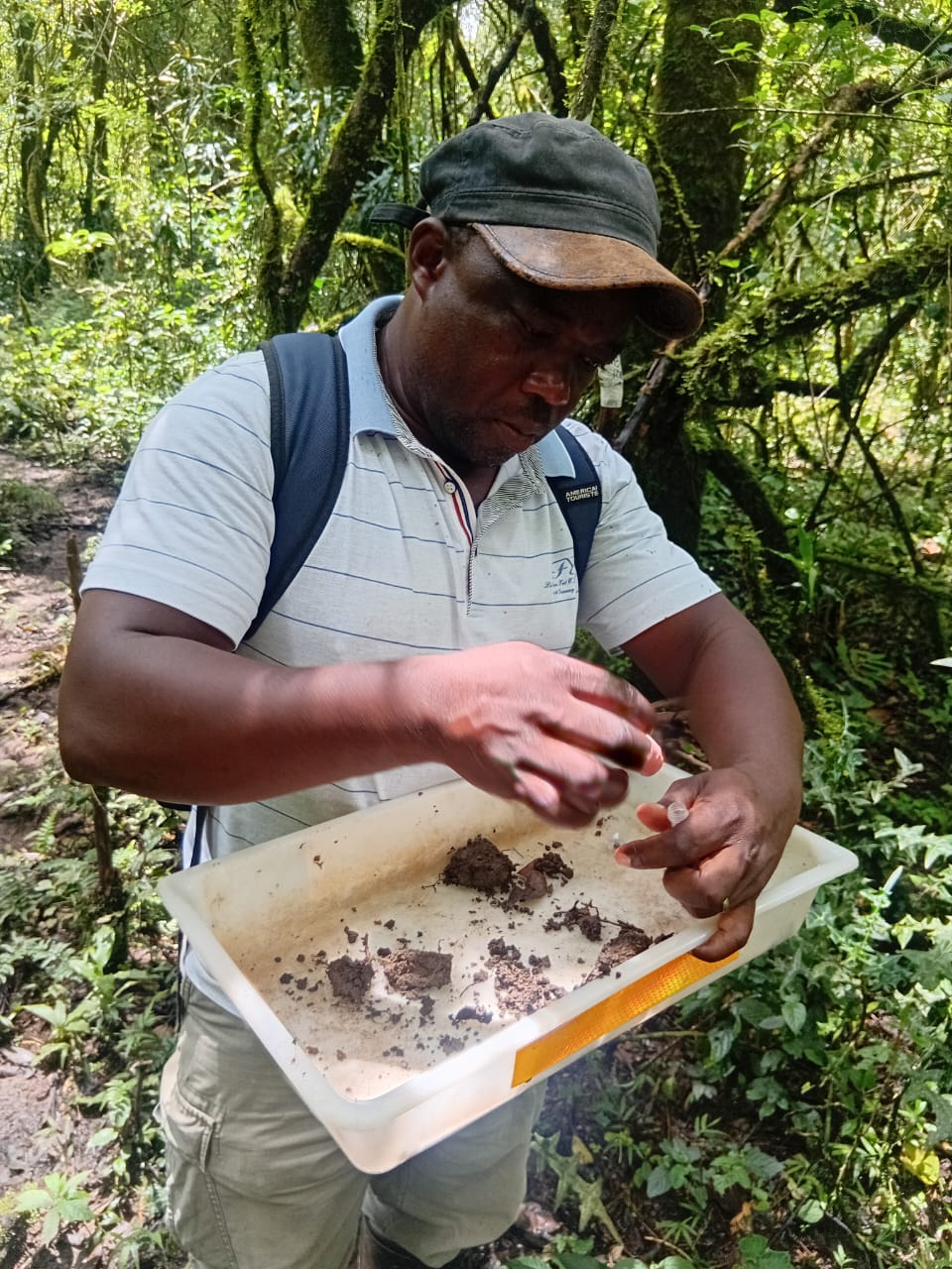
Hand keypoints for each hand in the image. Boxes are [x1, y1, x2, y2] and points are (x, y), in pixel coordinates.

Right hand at [412, 642, 662, 826]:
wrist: (433, 706)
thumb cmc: (483, 679)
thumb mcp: (529, 658)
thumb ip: (571, 677)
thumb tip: (617, 702)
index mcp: (550, 675)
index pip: (615, 693)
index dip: (643, 713)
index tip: (650, 726)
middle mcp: (542, 711)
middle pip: (613, 739)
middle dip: (642, 754)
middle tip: (649, 761)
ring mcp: (527, 750)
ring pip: (592, 780)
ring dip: (614, 788)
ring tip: (615, 786)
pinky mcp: (513, 782)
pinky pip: (560, 809)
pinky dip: (581, 813)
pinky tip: (585, 806)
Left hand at [614, 767, 799, 960]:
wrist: (769, 799)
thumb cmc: (727, 791)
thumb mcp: (696, 785)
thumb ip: (669, 802)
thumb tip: (645, 816)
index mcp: (727, 819)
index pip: (685, 843)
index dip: (650, 852)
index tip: (625, 855)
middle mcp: (742, 854)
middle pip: (704, 887)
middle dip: (676, 881)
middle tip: (670, 866)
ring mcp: (749, 881)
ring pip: (713, 907)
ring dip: (688, 898)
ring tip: (687, 873)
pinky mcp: (752, 898)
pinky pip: (738, 930)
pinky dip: (718, 945)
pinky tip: (697, 948)